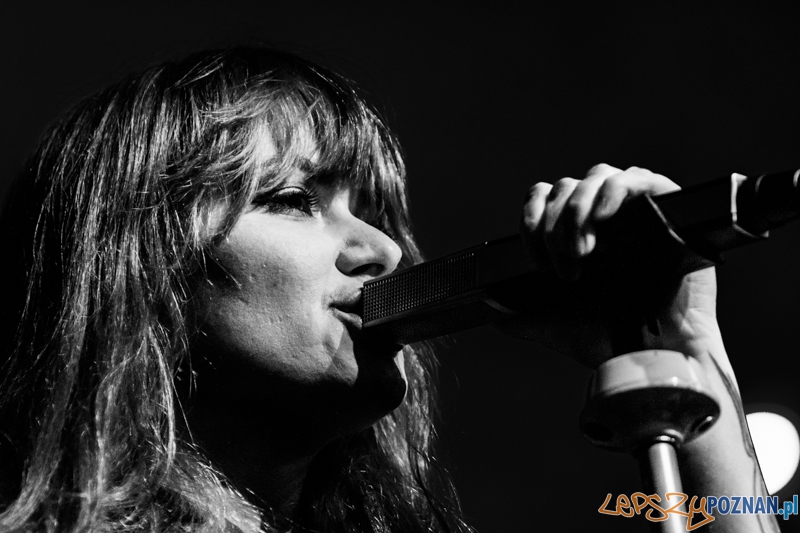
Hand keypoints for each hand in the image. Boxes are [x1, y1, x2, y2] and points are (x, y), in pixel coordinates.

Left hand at [499, 164, 725, 369]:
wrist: (654, 358)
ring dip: (578, 210)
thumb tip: (494, 309)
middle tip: (565, 267)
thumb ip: (523, 314)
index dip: (532, 219)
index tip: (535, 258)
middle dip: (555, 226)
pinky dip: (615, 191)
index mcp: (577, 234)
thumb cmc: (609, 340)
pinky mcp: (671, 210)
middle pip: (566, 187)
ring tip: (583, 252)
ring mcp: (636, 211)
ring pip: (597, 176)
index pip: (544, 197)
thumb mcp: (553, 325)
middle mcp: (604, 218)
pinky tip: (603, 219)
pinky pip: (640, 179)